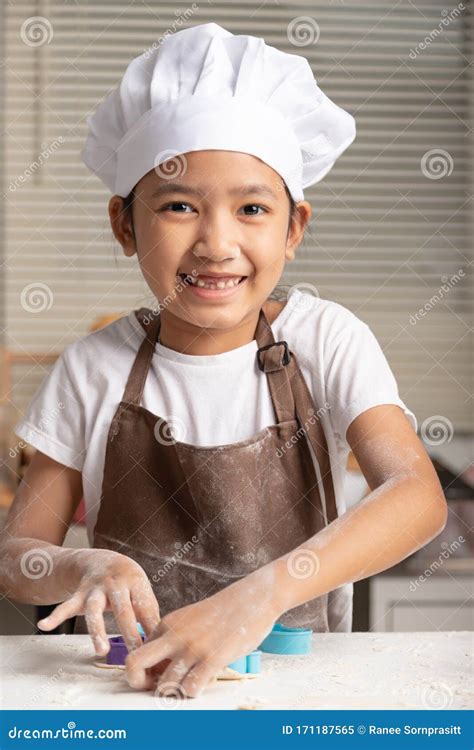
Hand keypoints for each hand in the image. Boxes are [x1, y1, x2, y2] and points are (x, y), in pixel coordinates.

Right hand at [36, 549, 159, 655]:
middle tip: (136, 654)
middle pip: (123, 610)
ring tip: (101, 651)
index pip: (145, 607)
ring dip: (97, 630)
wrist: (102, 560)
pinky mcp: (79, 595)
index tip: (155, 648)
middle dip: (130, 633)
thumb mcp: (142, 591)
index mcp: (136, 583)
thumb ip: (149, 614)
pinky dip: (55, 616)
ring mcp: (95, 589)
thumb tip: (160, 643)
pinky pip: (66, 605)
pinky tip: (44, 625)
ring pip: (94, 610)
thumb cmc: (128, 583)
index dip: (151, 627)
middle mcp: (116, 584)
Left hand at [125, 563, 283, 697]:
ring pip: (164, 685)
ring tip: (190, 684)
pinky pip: (190, 689)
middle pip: (134, 665)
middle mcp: (174, 636)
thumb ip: (173, 638)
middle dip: (139, 683)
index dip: (144, 671)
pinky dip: (194, 692)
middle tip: (158, 688)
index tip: (158, 676)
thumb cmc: (224, 612)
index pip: (137, 653)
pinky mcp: (212, 658)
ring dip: (175, 692)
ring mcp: (192, 648)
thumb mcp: (190, 618)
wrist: (251, 598)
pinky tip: (205, 681)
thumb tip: (162, 668)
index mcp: (167, 624)